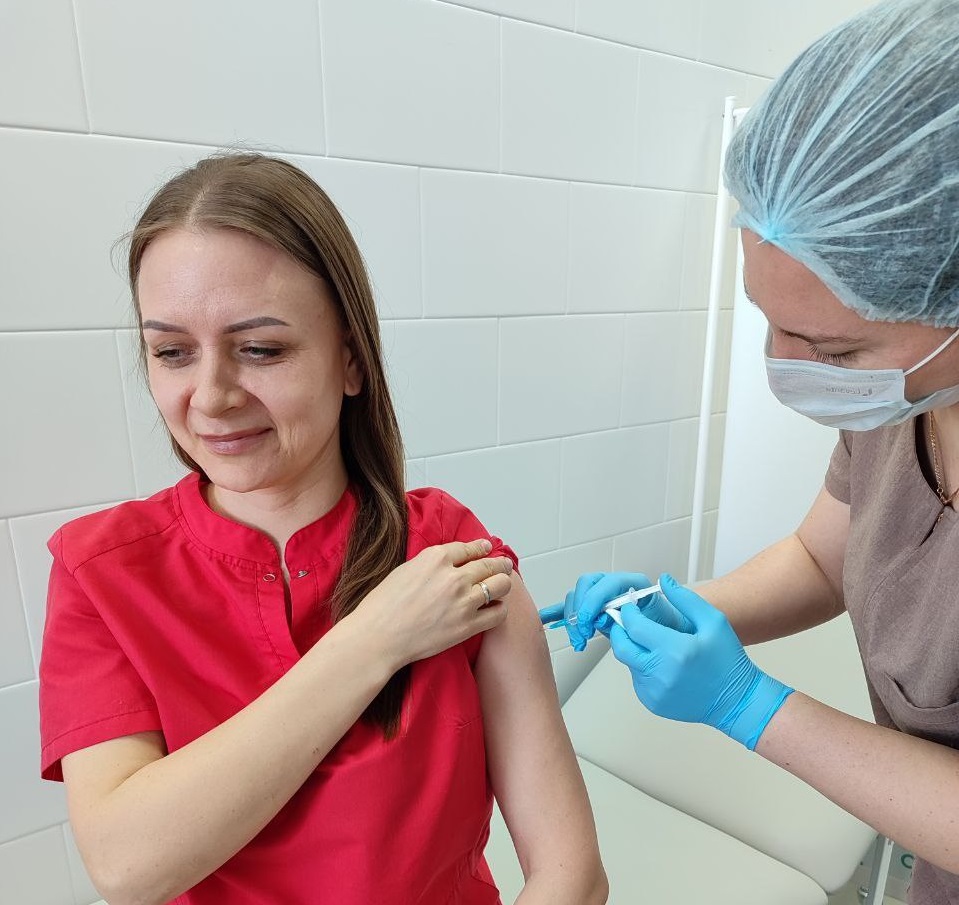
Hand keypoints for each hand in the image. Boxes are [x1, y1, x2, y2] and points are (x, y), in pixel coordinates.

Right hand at [356, 539, 512, 668]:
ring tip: (502, 585)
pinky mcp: (468, 625)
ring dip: (503, 583)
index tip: (486, 548)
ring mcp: (463, 601)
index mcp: (435, 558)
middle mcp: (454, 576)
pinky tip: (495, 608)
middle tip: (504, 565)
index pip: (468, 548)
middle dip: (499, 563)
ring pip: (501, 585)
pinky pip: (498, 613)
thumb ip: (431, 564)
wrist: (378, 637)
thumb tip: (447, 565)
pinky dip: (500, 609)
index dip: (481, 548)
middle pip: (490, 564)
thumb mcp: (405, 570)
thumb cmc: (383, 606)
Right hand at [538, 572, 692, 651]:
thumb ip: (633, 621)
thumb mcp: (660, 627)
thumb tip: (608, 618)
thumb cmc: (671, 632)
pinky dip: (559, 612)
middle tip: (582, 634)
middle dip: (580, 609)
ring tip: (578, 640)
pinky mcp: (595, 610)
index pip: (608, 582)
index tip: (588, 621)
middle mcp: (616, 587)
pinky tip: (546, 618)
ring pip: (578, 596)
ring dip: (572, 617)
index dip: (595, 600)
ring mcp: (604, 597)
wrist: (675, 640)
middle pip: (588, 585)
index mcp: (635, 585)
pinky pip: (573, 607)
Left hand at [609, 573, 792, 749]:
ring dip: (634, 649)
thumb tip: (663, 580)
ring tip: (655, 643)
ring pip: (628, 662)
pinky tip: (662, 663)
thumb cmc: (728, 661)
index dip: (628, 613)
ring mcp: (654, 691)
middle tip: (629, 621)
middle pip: (621, 646)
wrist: (737, 701)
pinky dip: (642, 667)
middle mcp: (660, 673)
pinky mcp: (652, 702)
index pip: (634, 627)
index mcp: (674, 650)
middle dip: (621, 630)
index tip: (631, 606)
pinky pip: (637, 678)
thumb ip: (684, 599)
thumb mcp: (713, 622)